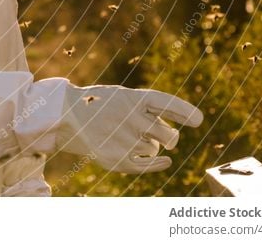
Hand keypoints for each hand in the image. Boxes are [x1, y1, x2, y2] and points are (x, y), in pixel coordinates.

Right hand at [54, 83, 203, 173]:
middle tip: (165, 136)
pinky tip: (165, 162)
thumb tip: (178, 132)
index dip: (185, 112)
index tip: (198, 121)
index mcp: (132, 98)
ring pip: (155, 150)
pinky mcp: (116, 159)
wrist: (63, 116)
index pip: (167, 104)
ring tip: (130, 137)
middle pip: (169, 136)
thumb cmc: (98, 104)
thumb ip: (150, 109)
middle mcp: (129, 118)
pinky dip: (158, 164)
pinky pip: (147, 165)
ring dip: (150, 146)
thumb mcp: (122, 96)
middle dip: (169, 137)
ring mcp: (123, 139)